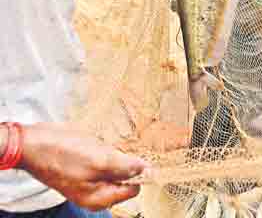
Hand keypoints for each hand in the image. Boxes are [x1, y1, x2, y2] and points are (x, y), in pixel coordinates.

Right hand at [17, 123, 147, 210]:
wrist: (33, 144)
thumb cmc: (62, 155)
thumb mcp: (100, 161)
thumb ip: (126, 167)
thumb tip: (147, 170)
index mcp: (100, 198)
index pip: (133, 189)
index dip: (138, 173)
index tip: (138, 156)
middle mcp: (96, 193)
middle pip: (125, 178)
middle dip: (125, 162)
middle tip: (114, 149)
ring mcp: (89, 179)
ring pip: (116, 166)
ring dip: (115, 154)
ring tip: (101, 145)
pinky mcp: (84, 166)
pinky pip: (104, 159)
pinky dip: (106, 150)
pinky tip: (96, 143)